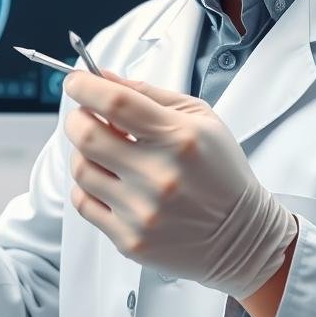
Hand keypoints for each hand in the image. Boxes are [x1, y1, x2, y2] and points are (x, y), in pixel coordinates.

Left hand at [62, 69, 296, 298]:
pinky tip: (108, 181)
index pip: (114, 101)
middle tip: (86, 116)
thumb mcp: (200, 118)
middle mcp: (158, 176)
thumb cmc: (220, 172)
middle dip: (77, 118)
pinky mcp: (129, 239)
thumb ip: (148, 93)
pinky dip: (88, 186)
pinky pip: (83, 202)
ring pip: (80, 168)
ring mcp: (141, 211)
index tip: (75, 81)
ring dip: (82, 153)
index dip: (84, 85)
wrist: (240, 236)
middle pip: (86, 134)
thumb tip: (101, 77)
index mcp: (178, 138)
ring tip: (103, 152)